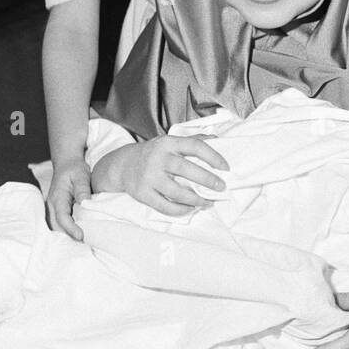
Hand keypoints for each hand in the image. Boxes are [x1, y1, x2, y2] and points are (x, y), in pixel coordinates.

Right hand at [46, 159, 90, 241]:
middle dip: (68, 236)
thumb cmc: (75, 169)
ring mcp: (53, 208)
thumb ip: (82, 189)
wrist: (67, 163)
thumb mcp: (81, 175)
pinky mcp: (57, 209)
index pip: (62, 217)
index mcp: (57, 197)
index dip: (71, 228)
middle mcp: (52, 205)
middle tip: (84, 245)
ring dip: (66, 235)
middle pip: (57, 226)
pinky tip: (76, 236)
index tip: (81, 236)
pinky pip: (59, 223)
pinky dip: (66, 231)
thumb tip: (85, 203)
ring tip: (81, 243)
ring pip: (56, 226)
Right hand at [90, 134, 228, 215]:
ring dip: (196, 199)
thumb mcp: (170, 141)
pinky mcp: (142, 193)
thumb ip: (192, 140)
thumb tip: (217, 138)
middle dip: (207, 180)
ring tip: (209, 202)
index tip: (225, 167)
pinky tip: (191, 208)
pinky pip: (165, 206)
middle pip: (186, 169)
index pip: (194, 146)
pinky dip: (180, 210)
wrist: (123, 165)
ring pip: (177, 192)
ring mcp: (149, 176)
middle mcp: (158, 158)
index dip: (213, 157)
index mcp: (168, 143)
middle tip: (221, 187)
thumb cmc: (154, 153)